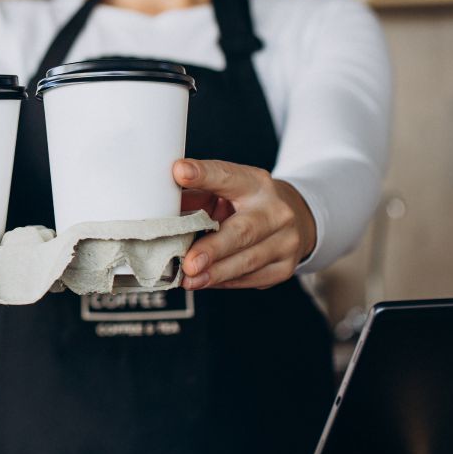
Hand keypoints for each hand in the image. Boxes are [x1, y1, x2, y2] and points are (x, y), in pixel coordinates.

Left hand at [173, 158, 316, 289]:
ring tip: (190, 280)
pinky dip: (225, 281)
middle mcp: (275, 210)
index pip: (226, 176)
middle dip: (213, 249)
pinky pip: (252, 278)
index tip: (179, 172)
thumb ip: (195, 195)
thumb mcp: (224, 190)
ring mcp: (285, 240)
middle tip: (189, 263)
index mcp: (254, 183)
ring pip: (248, 261)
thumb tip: (159, 207)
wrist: (294, 219)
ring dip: (215, 273)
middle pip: (243, 231)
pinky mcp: (285, 267)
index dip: (203, 174)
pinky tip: (207, 281)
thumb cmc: (247, 203)